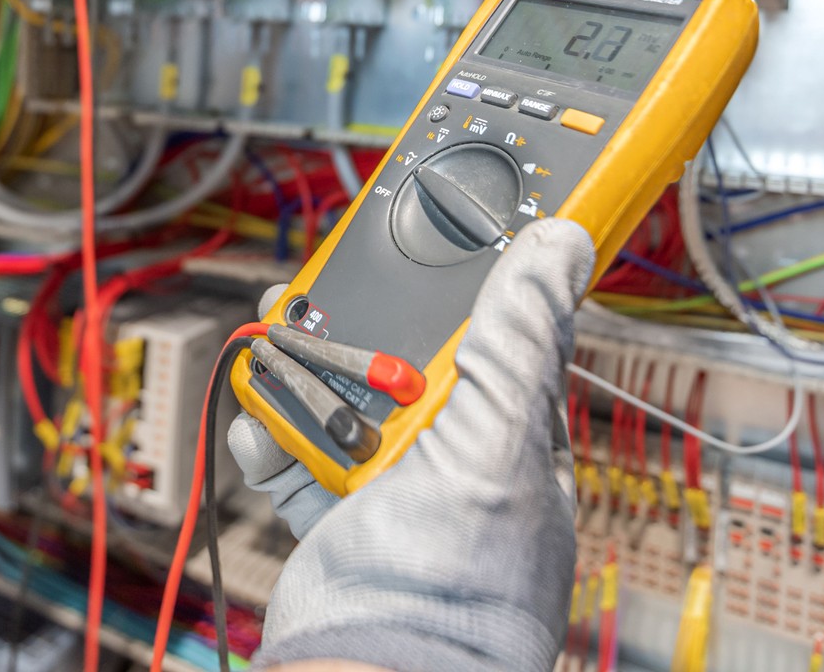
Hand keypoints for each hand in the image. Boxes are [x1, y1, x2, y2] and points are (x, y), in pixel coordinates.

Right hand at [228, 219, 593, 671]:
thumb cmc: (456, 584)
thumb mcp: (496, 439)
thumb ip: (519, 340)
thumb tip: (561, 244)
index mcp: (510, 433)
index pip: (485, 333)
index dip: (443, 286)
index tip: (404, 241)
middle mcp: (452, 456)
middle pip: (394, 354)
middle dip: (348, 325)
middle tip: (310, 295)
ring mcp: (389, 486)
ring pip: (336, 395)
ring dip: (298, 374)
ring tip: (275, 357)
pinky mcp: (332, 512)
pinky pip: (294, 451)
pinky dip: (269, 435)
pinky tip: (262, 430)